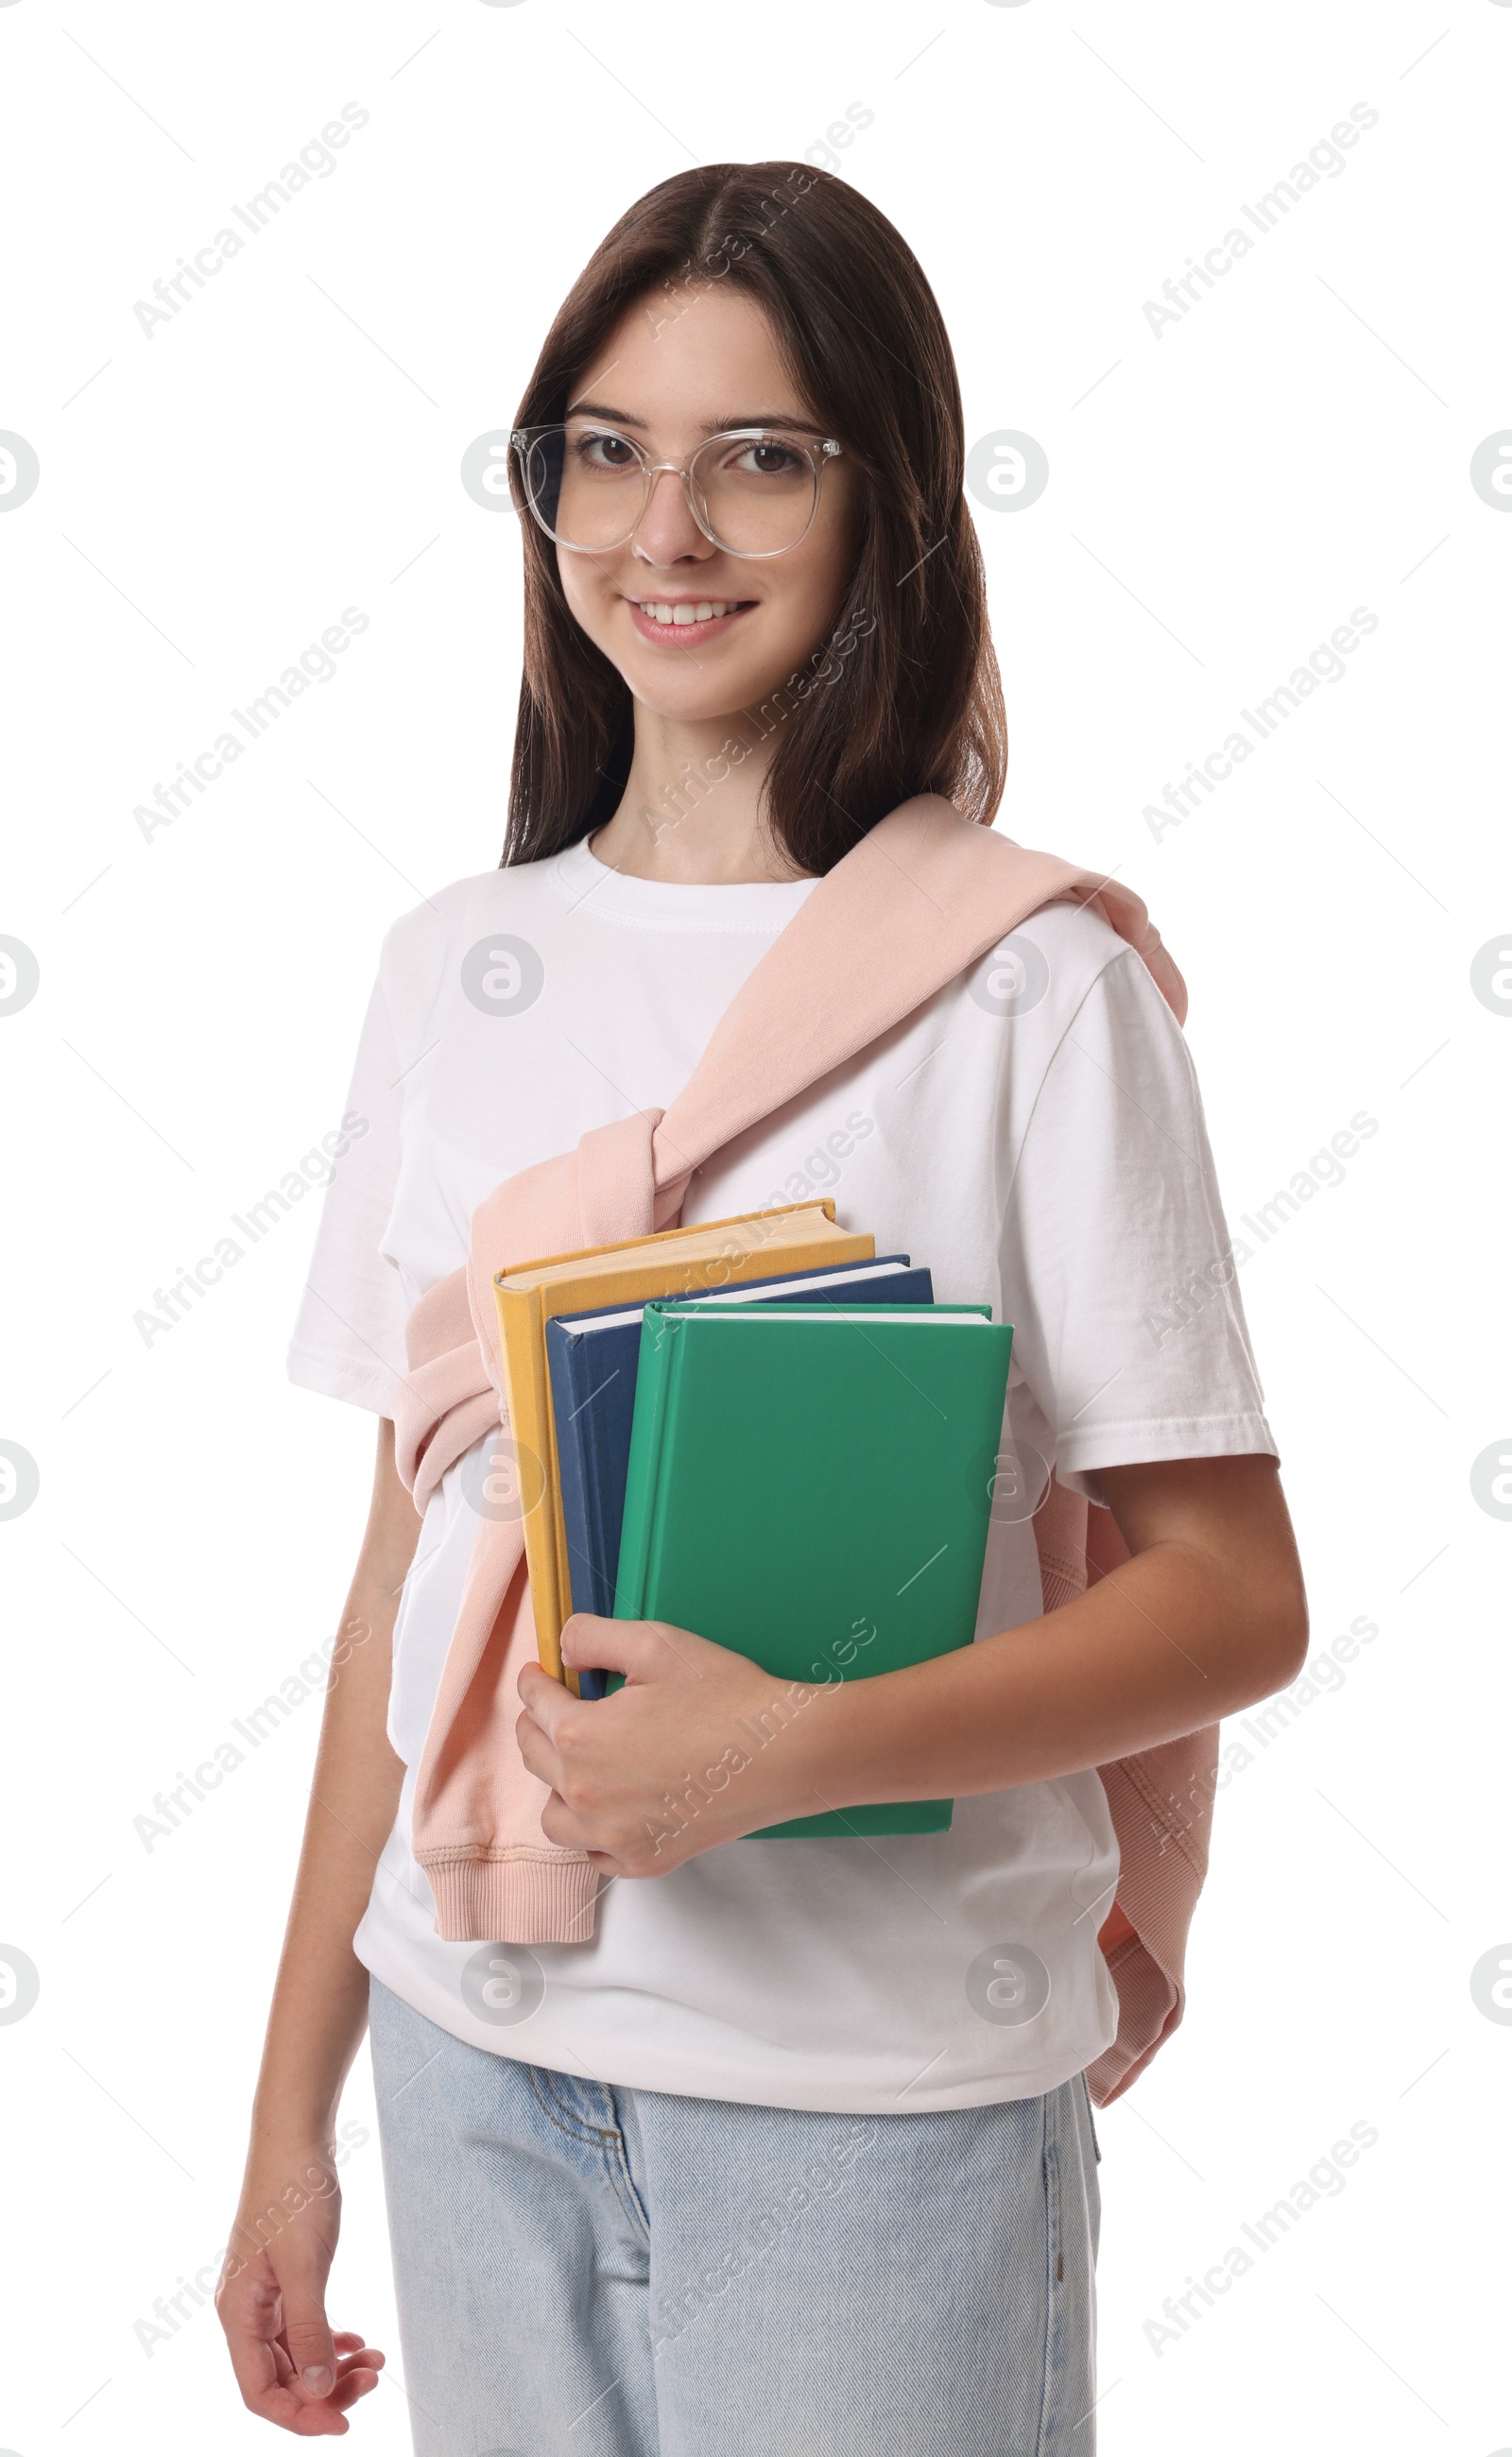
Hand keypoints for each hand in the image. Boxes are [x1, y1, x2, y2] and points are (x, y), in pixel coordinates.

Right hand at [217, 2142, 384, 2434]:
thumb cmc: (293, 2192)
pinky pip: (305, 2328)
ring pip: (297, 2355)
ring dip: (334, 2367)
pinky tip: (359, 2344)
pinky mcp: (286, 2278)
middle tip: (373, 2383)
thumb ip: (309, 2330)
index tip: (344, 2422)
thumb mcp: (306, 2266)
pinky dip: (332, 2341)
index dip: (300, 2415)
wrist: (296, 2136)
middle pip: (281, 2379)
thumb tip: (318, 2390)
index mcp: (238, 2314)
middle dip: (325, 2391)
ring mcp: (266, 2295)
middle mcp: (246, 2311)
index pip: (261, 2392)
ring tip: (375, 2364)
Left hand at [516, 1615, 842, 1876]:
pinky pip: (594, 1854)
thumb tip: (563, 1647)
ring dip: (557, 1786)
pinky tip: (609, 1811)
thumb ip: (594, 1637)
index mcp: (581, 1736)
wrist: (784, 1753)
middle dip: (538, 1726)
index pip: (536, 1703)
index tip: (539, 1675)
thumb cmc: (725, 1696)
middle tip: (552, 1710)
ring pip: (554, 1817)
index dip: (535, 1681)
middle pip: (535, 1757)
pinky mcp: (645, 1860)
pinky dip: (591, 1834)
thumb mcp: (657, 1644)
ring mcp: (614, 1836)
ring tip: (579, 1764)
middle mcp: (585, 1794)